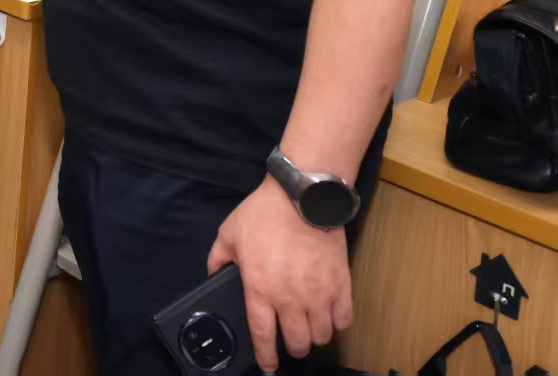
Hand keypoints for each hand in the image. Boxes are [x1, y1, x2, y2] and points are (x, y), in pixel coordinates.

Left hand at [208, 176, 352, 370]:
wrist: (301, 198)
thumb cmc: (264, 215)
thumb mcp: (228, 234)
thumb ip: (218, 259)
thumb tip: (212, 274)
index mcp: (260, 289)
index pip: (263, 336)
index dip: (266, 356)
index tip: (268, 364)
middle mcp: (290, 298)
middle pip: (298, 342)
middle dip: (294, 348)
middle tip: (291, 342)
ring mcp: (319, 294)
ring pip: (322, 335)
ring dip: (315, 336)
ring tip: (309, 327)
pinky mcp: (341, 285)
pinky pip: (344, 319)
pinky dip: (338, 322)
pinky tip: (330, 315)